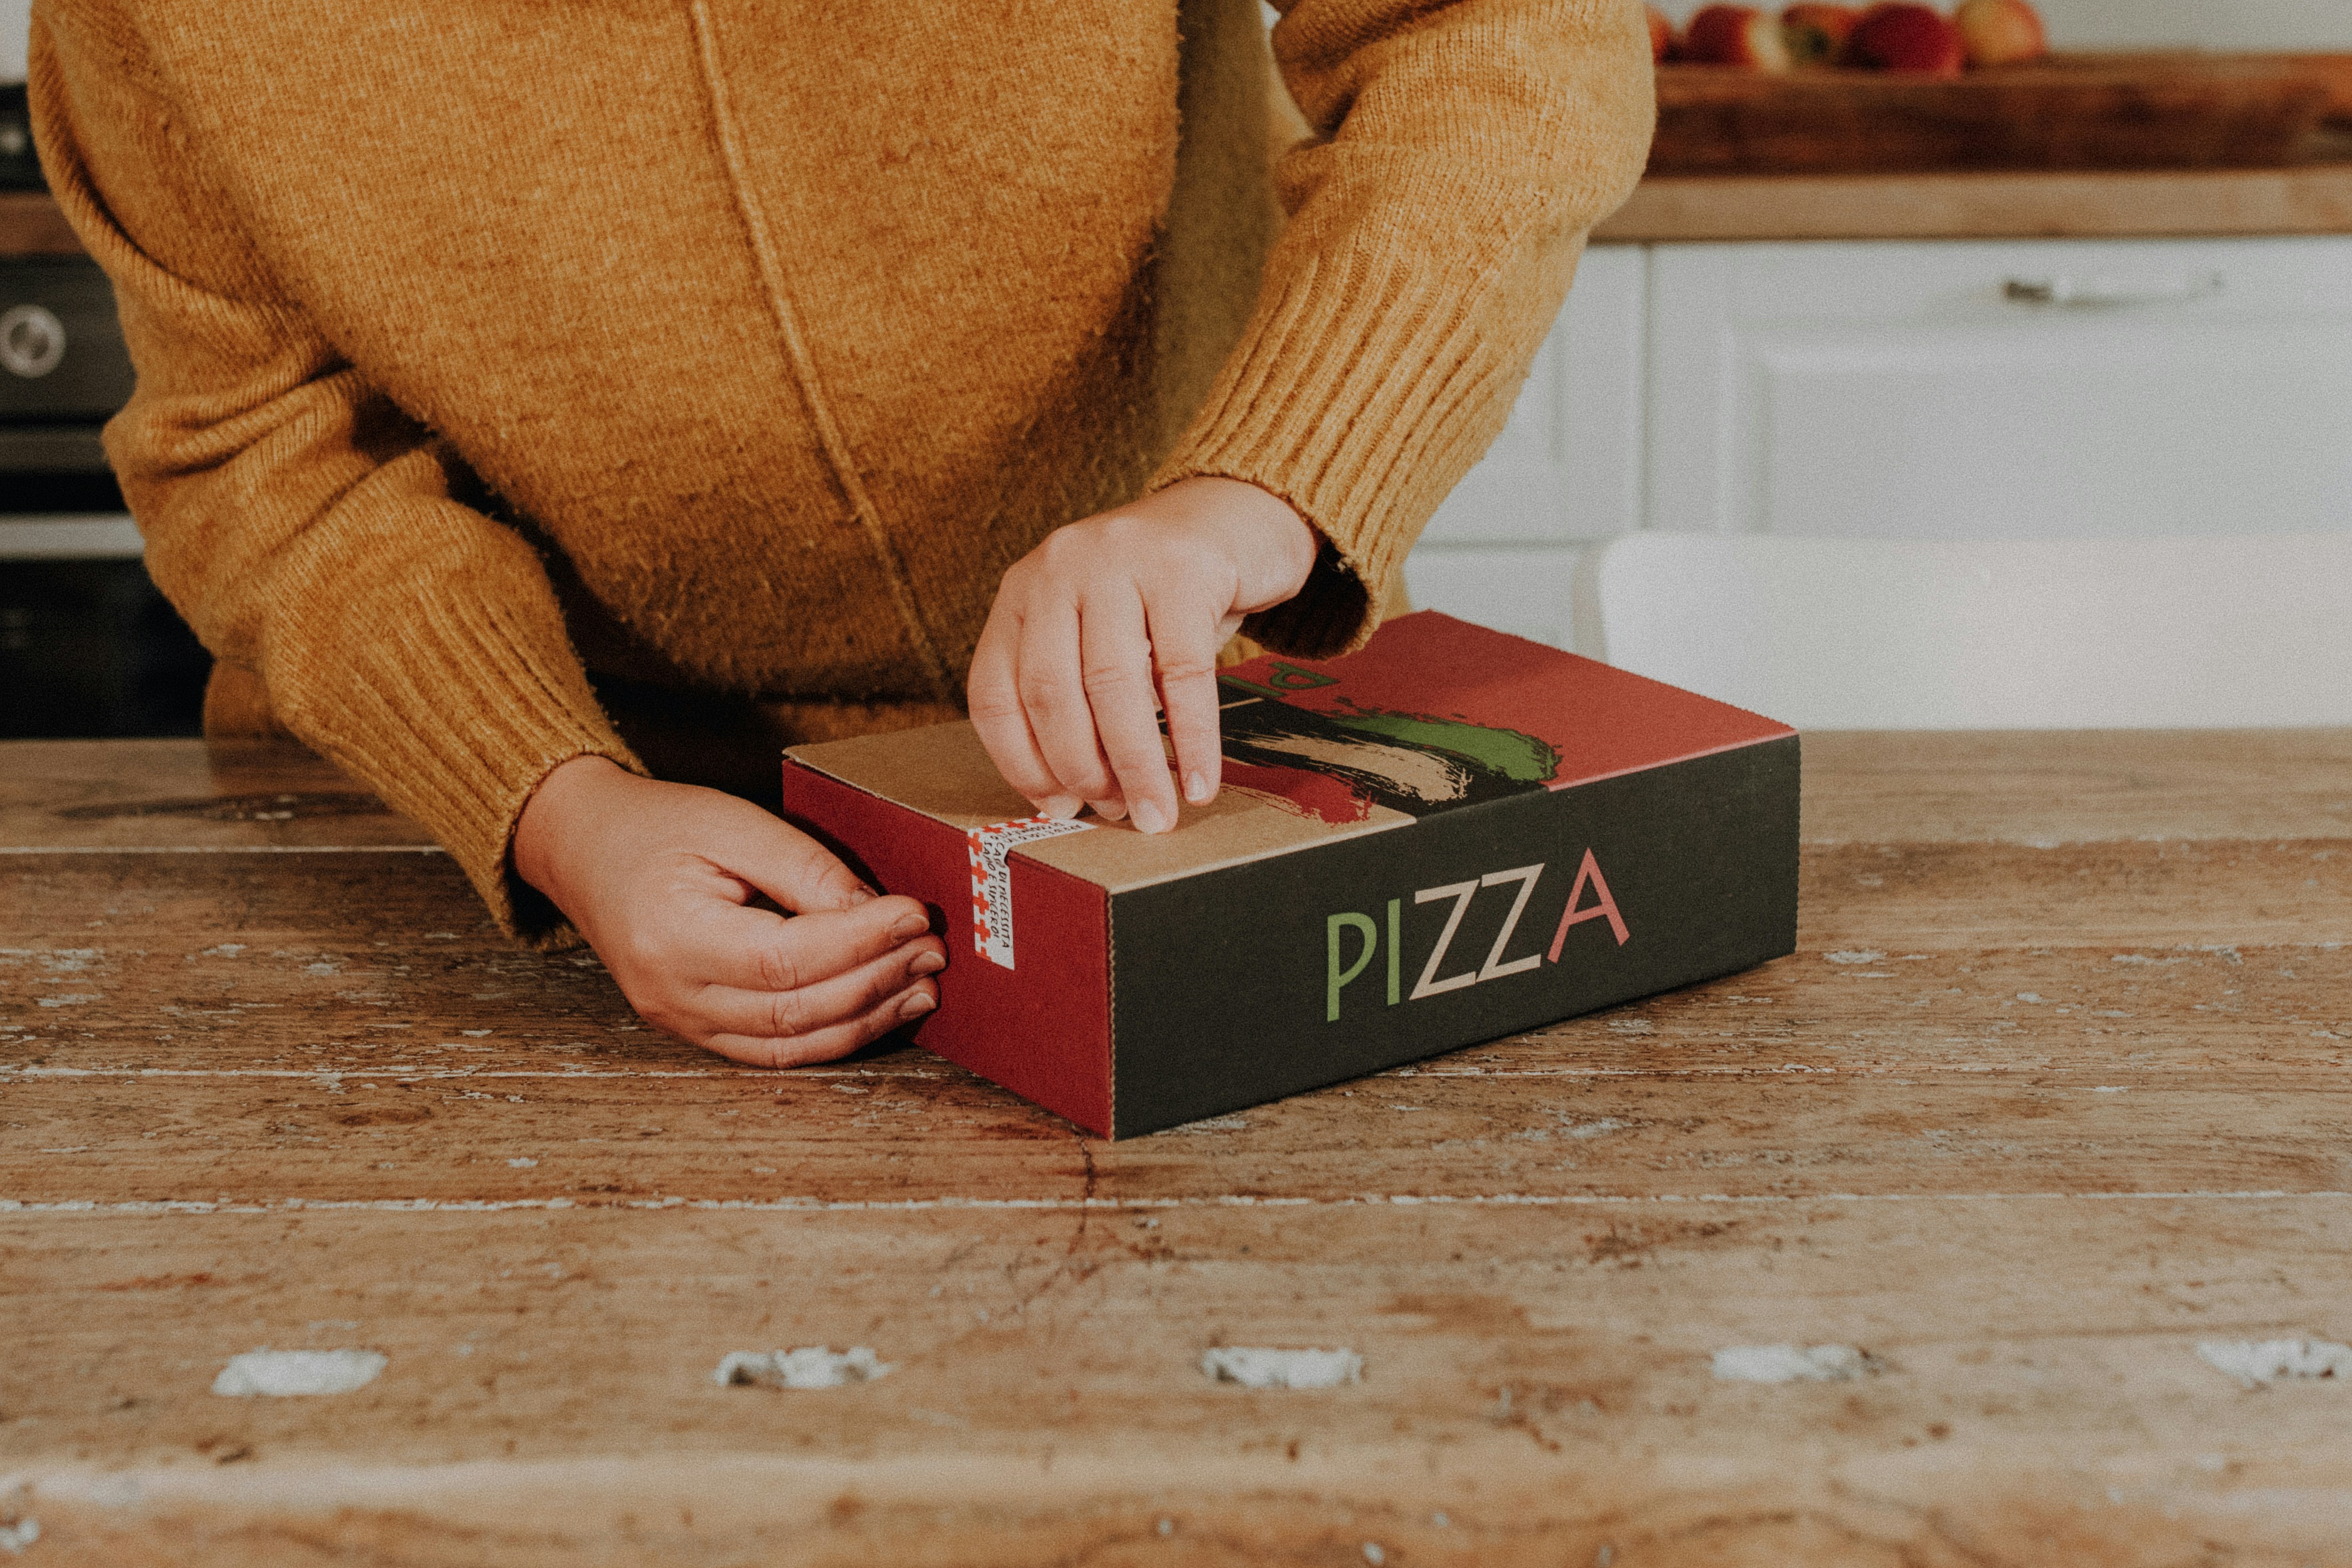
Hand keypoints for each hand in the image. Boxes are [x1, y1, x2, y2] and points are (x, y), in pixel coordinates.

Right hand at [513, 757, 944, 1066]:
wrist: (584, 849)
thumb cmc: (657, 826)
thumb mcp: (730, 822)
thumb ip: (803, 868)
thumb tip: (876, 910)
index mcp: (672, 936)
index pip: (785, 958)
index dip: (860, 942)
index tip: (914, 913)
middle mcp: (672, 994)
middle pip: (794, 1010)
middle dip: (875, 980)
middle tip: (932, 948)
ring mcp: (680, 1022)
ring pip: (790, 1045)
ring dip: (866, 1018)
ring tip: (922, 986)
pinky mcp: (695, 1030)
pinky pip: (773, 1052)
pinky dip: (833, 1037)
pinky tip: (878, 1009)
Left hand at [967, 476, 1316, 833]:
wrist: (1237, 511)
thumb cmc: (1163, 594)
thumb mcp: (1100, 632)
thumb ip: (1077, 698)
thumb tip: (1070, 799)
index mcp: (1022, 592)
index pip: (995, 693)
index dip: (1021, 764)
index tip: (1058, 809)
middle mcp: (1057, 568)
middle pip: (1051, 693)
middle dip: (1083, 770)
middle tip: (1120, 814)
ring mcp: (1116, 561)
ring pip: (1113, 686)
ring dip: (1136, 766)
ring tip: (1159, 813)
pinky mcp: (1182, 567)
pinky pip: (1184, 673)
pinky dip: (1193, 739)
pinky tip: (1200, 781)